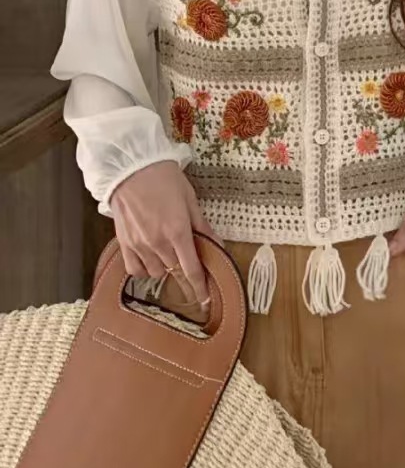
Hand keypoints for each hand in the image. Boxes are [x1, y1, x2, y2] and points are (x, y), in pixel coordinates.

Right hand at [110, 159, 218, 308]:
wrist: (131, 168)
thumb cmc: (165, 179)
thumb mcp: (190, 199)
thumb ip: (203, 227)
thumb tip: (218, 246)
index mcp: (178, 232)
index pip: (191, 269)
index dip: (200, 287)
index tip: (206, 299)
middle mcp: (158, 243)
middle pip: (175, 271)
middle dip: (184, 270)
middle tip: (187, 260)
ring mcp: (139, 245)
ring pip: (156, 272)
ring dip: (165, 267)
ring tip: (168, 250)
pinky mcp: (124, 243)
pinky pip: (135, 269)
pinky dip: (144, 268)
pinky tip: (150, 256)